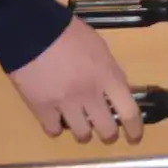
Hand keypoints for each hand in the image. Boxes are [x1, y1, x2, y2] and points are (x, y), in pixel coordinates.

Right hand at [8, 18, 141, 143]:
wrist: (32, 31)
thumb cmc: (69, 33)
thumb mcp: (99, 48)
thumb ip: (109, 71)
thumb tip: (114, 90)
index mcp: (107, 77)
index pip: (129, 112)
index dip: (135, 129)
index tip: (134, 136)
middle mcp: (89, 94)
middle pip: (106, 130)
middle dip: (108, 134)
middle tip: (106, 132)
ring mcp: (65, 103)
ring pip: (81, 134)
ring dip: (84, 132)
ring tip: (81, 126)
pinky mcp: (41, 108)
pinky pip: (53, 130)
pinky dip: (56, 128)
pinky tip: (57, 121)